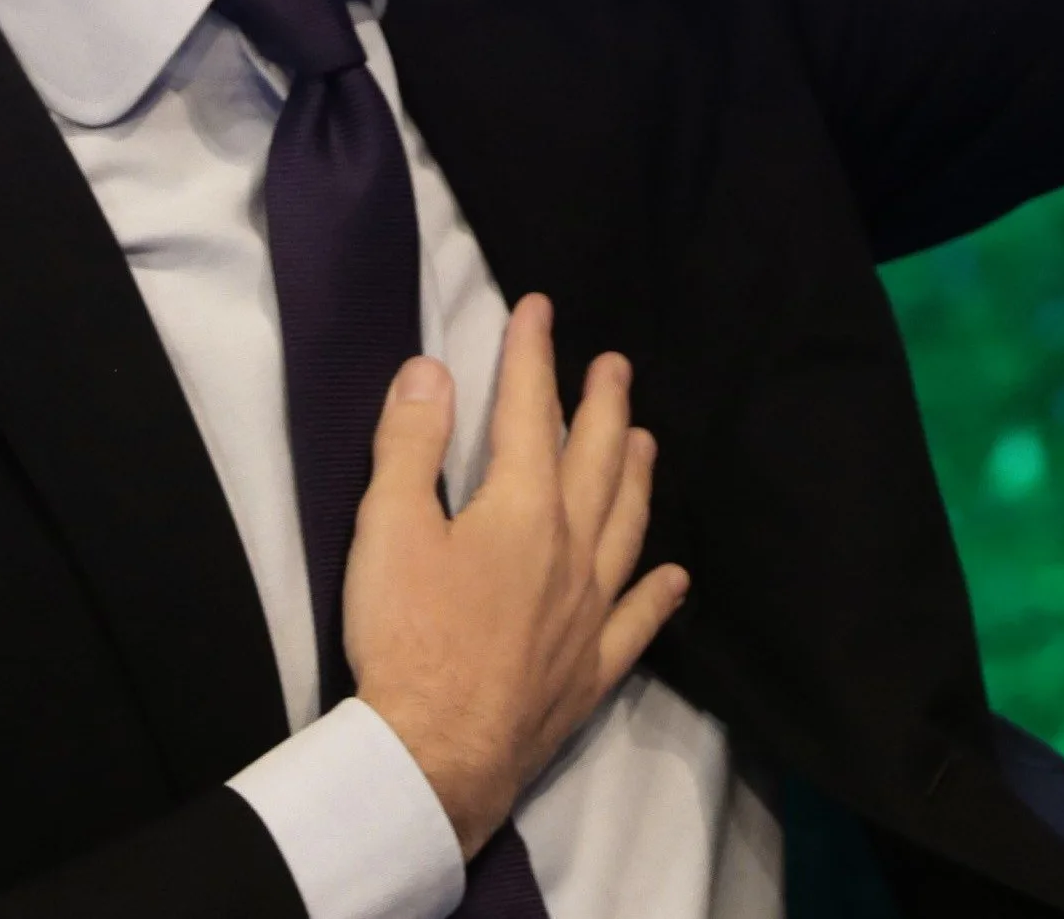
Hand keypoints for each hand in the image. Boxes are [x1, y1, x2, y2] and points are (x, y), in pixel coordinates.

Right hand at [339, 294, 689, 857]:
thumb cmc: (406, 637)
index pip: (529, 413)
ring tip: (646, 441)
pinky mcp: (590, 669)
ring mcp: (588, 612)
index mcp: (521, 509)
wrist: (435, 752)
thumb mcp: (388, 528)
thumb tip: (432, 370)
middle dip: (603, 405)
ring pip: (626, 527)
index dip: (532, 356)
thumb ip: (411, 445)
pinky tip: (675, 578)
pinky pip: (637, 621)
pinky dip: (659, 594)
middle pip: (596, 462)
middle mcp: (570, 550)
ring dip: (638, 478)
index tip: (538, 310)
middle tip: (614, 364)